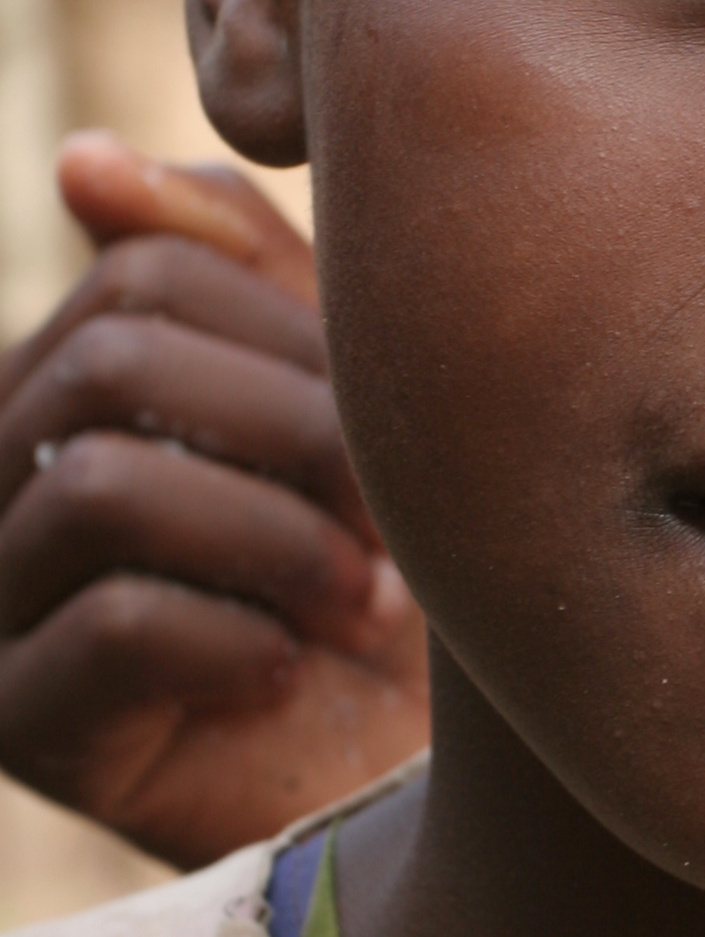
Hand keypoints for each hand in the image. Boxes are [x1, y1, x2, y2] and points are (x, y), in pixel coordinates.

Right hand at [0, 136, 429, 869]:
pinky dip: (239, 640)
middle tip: (397, 521)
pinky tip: (293, 672)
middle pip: (110, 360)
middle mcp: (2, 474)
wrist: (430, 776)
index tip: (398, 421)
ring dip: (278, 542)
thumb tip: (79, 159)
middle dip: (291, 430)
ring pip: (104, 485)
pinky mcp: (17, 721)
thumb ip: (237, 267)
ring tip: (367, 605)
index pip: (143, 266)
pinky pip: (112, 625)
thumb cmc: (396, 574)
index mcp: (71, 380)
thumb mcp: (335, 398)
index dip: (292, 331)